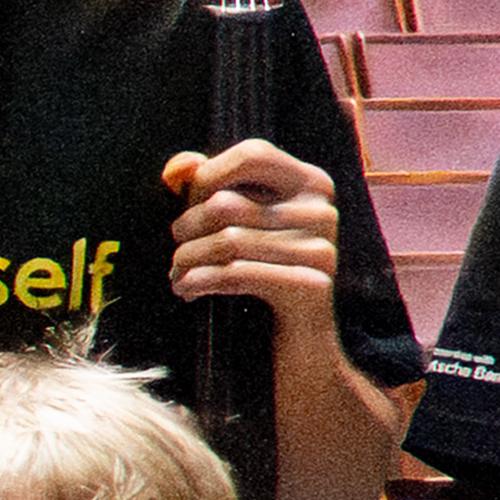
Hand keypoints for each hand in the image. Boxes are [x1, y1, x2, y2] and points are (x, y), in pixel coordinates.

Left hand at [163, 136, 347, 326]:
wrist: (304, 345)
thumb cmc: (264, 276)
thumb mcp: (243, 226)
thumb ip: (211, 186)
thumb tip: (177, 168)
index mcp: (310, 184)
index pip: (253, 153)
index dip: (208, 176)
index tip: (189, 206)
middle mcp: (321, 211)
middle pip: (227, 203)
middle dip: (187, 229)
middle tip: (178, 254)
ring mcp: (319, 248)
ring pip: (226, 241)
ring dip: (186, 261)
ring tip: (177, 275)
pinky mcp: (310, 285)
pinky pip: (236, 274)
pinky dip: (200, 281)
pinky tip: (187, 290)